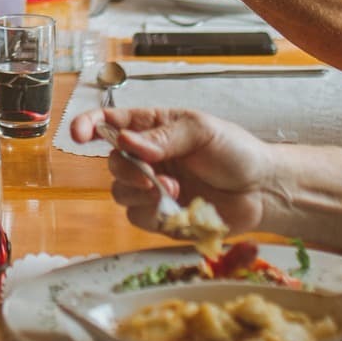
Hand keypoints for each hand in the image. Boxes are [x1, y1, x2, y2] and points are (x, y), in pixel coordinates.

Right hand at [66, 107, 274, 237]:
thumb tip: (128, 142)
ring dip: (141, 193)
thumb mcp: (202, 131)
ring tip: (174, 191)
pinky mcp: (161, 217)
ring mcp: (152, 189)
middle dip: (127, 170)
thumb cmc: (235, 152)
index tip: (79, 133)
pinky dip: (152, 214)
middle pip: (112, 162)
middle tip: (152, 176)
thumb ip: (164, 136)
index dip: (89, 125)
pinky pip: (138, 218)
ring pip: (120, 193)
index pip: (111, 122)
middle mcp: (147, 158)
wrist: (261, 191)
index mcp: (153, 127)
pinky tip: (176, 208)